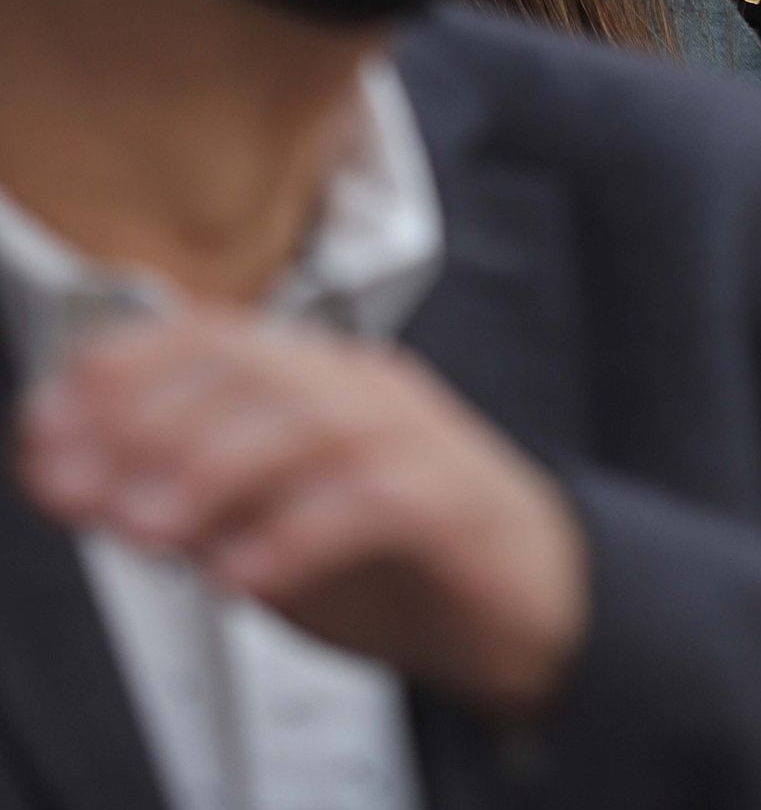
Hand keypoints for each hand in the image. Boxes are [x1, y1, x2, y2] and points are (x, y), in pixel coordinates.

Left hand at [14, 312, 591, 714]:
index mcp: (318, 378)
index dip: (126, 367)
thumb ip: (192, 507)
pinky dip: (301, 534)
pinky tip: (245, 573)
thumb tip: (88, 485)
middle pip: (255, 370)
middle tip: (82, 481)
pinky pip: (375, 501)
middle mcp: (365, 388)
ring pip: (312, 421)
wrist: (530, 601)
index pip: (213, 338)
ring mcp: (418, 436)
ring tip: (147, 527)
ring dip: (216, 472)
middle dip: (152, 421)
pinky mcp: (457, 502)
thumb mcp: (273, 533)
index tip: (51, 416)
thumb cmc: (399, 557)